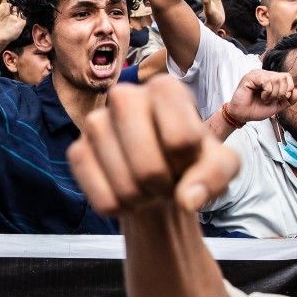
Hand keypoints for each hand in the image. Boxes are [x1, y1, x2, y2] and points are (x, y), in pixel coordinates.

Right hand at [70, 77, 239, 216]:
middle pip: (148, 167)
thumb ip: (216, 175)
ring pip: (125, 185)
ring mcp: (95, 121)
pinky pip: (102, 198)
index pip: (181, 139)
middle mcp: (125, 95)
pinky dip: (121, 208)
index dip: (188, 163)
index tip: (188, 158)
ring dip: (143, 199)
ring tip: (149, 186)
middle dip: (164, 186)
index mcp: (165, 88)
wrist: (157, 175)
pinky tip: (126, 193)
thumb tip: (188, 199)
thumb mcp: (220, 163)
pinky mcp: (77, 150)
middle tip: (167, 180)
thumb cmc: (189, 160)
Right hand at [224, 69, 296, 122]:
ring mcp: (257, 74)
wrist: (243, 115)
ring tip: (264, 99)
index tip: (280, 99)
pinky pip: (267, 81)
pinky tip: (260, 96)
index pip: (288, 77)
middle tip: (271, 100)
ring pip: (277, 79)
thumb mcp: (278, 106)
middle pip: (284, 77)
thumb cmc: (257, 109)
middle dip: (281, 93)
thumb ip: (290, 99)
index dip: (288, 89)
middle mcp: (265, 74)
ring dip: (273, 94)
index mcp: (271, 78)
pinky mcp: (251, 76)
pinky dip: (267, 92)